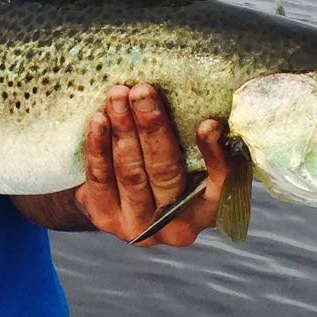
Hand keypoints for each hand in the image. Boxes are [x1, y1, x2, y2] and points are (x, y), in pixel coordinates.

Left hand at [75, 84, 227, 247]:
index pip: (218, 182)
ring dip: (123, 129)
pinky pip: (100, 179)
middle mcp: (177, 225)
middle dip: (152, 127)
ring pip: (131, 173)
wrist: (121, 203)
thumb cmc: (168, 170)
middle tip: (143, 92)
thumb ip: (199, 141)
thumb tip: (203, 106)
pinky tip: (98, 120)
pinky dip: (98, 147)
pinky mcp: (106, 218)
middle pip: (165, 171)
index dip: (214, 156)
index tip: (208, 125)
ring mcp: (139, 225)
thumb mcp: (193, 161)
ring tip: (118, 96)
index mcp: (207, 208)